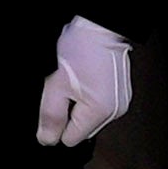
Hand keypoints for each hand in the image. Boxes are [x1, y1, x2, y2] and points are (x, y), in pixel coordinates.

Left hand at [34, 16, 132, 147]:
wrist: (101, 29)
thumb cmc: (82, 49)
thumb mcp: (56, 84)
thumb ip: (51, 115)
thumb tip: (46, 139)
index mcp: (99, 112)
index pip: (70, 139)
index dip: (58, 123)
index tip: (58, 102)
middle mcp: (114, 112)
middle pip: (82, 131)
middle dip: (70, 114)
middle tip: (68, 89)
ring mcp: (120, 104)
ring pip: (89, 119)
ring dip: (80, 106)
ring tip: (79, 82)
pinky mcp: (121, 96)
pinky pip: (98, 108)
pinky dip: (90, 99)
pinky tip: (88, 81)